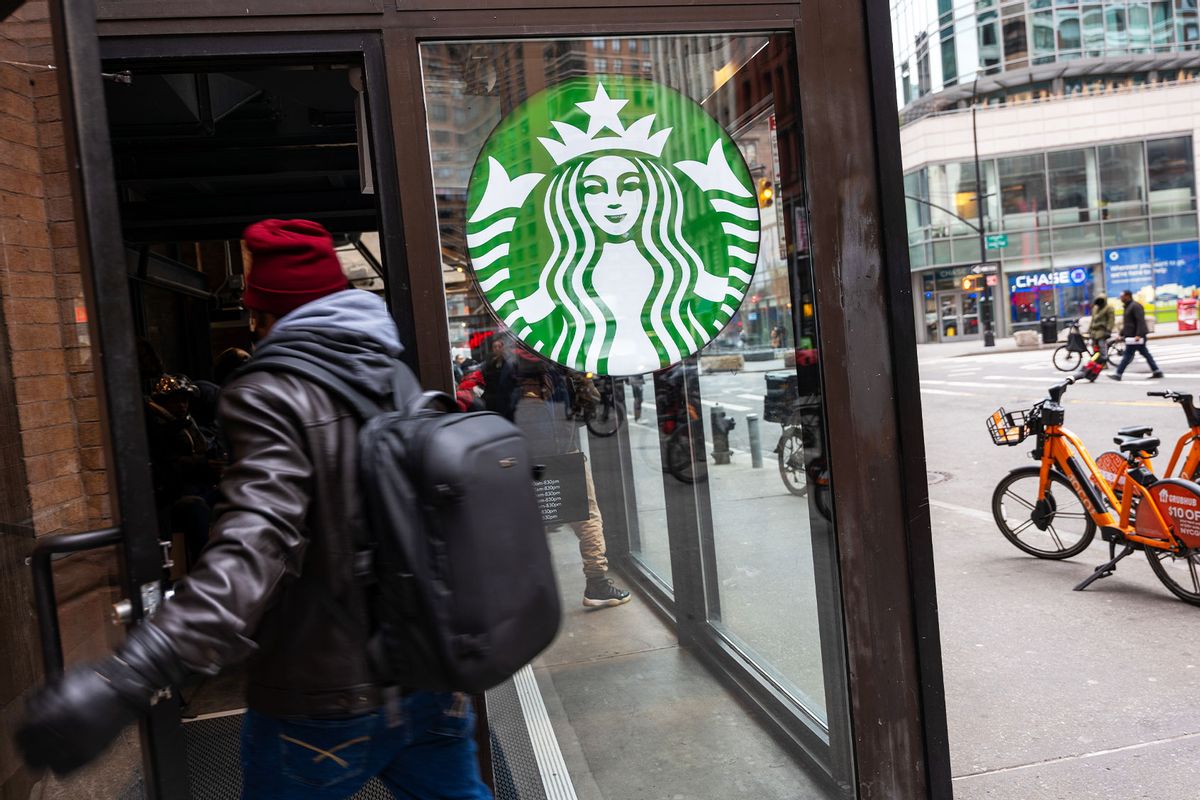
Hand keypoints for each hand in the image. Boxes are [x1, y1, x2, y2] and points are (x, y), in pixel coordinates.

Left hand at [16, 623, 184, 774]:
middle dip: (30, 749)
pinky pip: (66, 769)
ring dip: (45, 757)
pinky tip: (65, 752)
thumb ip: (42, 697)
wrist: (127, 687)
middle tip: (33, 744)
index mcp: (54, 714)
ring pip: (48, 764)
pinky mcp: (92, 754)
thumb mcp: (64, 680)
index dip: (22, 734)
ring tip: (49, 749)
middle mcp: (65, 733)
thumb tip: (28, 711)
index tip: (24, 733)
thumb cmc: (97, 679)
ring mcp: (79, 746)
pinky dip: (61, 764)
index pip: (24, 735)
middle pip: (33, 754)